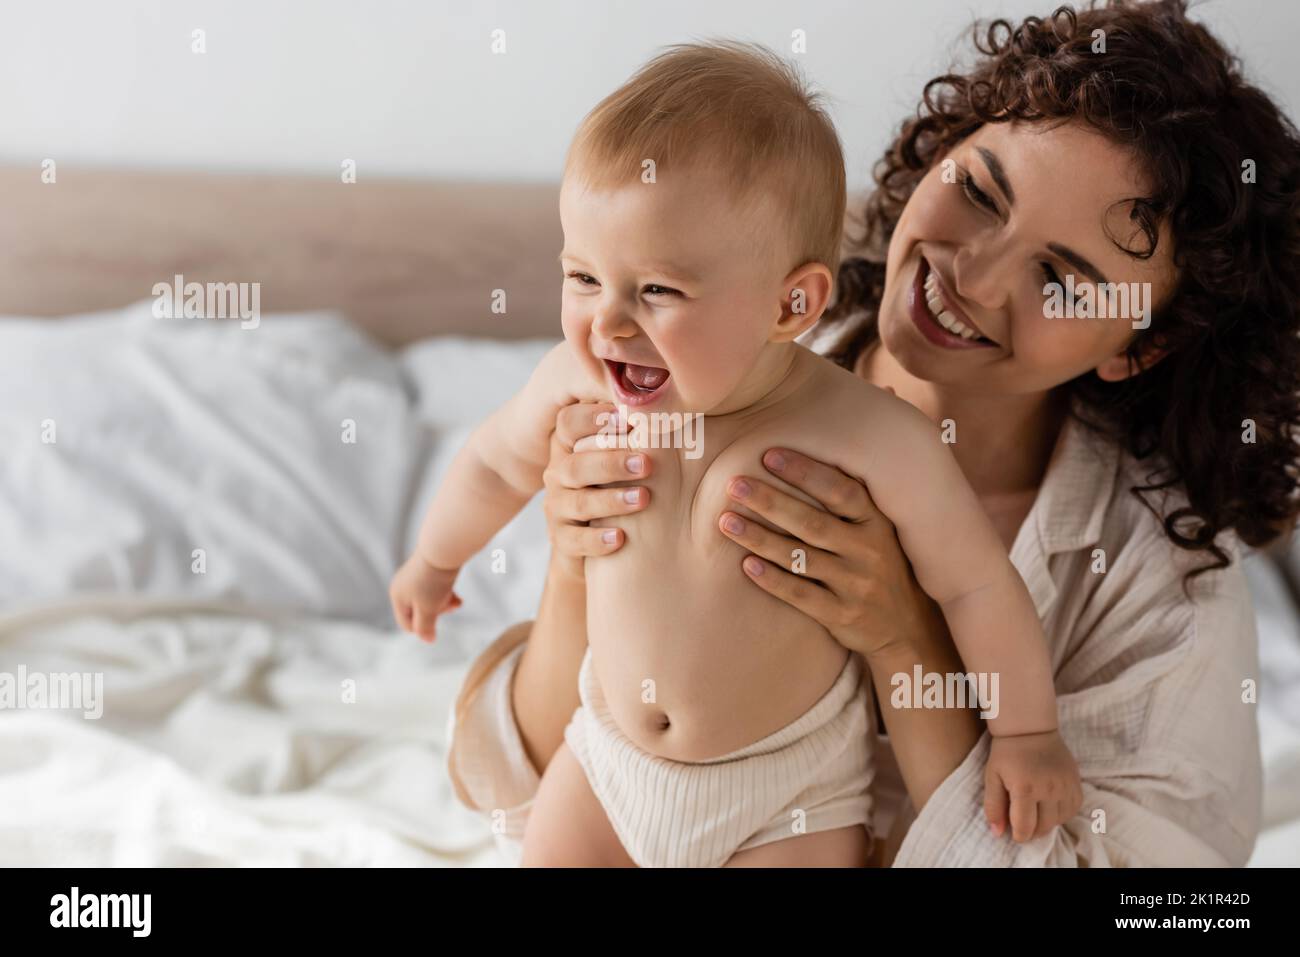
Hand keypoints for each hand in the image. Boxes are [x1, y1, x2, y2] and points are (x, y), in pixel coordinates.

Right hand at [389, 553, 461, 641]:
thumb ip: (425, 627)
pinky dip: (446, 593)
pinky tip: (457, 595)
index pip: (408, 624)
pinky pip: (436, 589)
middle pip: (420, 612)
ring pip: (430, 600)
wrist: (444, 547)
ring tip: (456, 600)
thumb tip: (428, 640)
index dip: (425, 627)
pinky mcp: (427, 569)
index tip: (439, 616)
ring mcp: (414, 577)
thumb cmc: (433, 581)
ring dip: (444, 604)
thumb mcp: (428, 609)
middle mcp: (402, 586)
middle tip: (451, 605)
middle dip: (437, 613)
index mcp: (397, 597)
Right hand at [541, 401, 652, 579]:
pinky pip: (574, 540)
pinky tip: (620, 538)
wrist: (601, 540)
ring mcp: (557, 507)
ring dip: (611, 500)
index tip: (630, 419)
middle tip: (648, 463)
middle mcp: (559, 473)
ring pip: (578, 502)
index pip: (569, 423)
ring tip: (643, 499)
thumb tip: (670, 395)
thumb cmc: (621, 482)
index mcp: (572, 444)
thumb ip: (636, 428)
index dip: (595, 419)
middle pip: (575, 464)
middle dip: (611, 462)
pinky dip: (596, 540)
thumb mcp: (624, 453)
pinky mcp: (561, 539)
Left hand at [716, 446, 941, 659]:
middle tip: (734, 484)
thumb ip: (852, 496)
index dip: (806, 472)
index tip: (769, 455)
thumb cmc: (880, 563)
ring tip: (726, 522)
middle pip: (813, 523)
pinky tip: (746, 565)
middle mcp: (869, 551)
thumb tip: (827, 433)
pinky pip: (801, 595)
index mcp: (878, 522)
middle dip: (771, 501)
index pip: (841, 491)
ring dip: (760, 538)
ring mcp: (856, 585)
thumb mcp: (879, 528)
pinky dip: (772, 580)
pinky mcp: (841, 615)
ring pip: (800, 558)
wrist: (906, 625)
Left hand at [984, 730, 1083, 841]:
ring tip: (1035, 812)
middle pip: (1044, 827)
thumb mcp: (992, 777)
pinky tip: (1049, 805)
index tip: (1014, 832)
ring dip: (1047, 823)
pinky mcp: (1076, 782)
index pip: (1025, 828)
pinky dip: (1061, 813)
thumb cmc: (1007, 753)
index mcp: (1025, 789)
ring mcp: (1065, 786)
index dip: (1018, 835)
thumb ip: (994, 806)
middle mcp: (1048, 789)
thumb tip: (998, 833)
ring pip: (1059, 821)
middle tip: (1023, 824)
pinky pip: (1073, 809)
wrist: (1030, 729)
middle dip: (1032, 831)